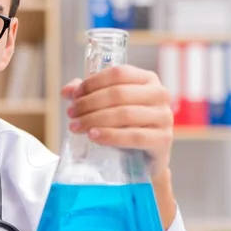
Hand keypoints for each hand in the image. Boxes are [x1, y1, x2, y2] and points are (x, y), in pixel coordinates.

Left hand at [61, 65, 176, 227]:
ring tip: (76, 126)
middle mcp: (159, 94)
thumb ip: (88, 95)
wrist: (145, 156)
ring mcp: (164, 117)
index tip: (75, 95)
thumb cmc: (126, 125)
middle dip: (89, 103)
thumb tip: (66, 90)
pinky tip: (93, 136)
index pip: (118, 73)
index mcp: (147, 79)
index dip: (93, 82)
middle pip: (119, 93)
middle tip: (70, 113)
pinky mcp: (163, 139)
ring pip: (124, 114)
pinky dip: (111, 136)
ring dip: (95, 119)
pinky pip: (134, 136)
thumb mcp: (109, 106)